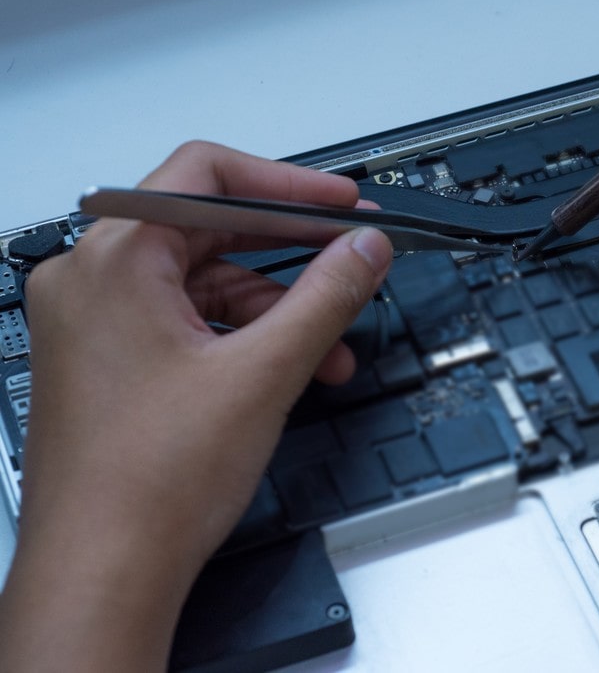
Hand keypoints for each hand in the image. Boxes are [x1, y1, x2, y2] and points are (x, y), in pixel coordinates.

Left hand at [0, 141, 392, 671]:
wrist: (104, 570)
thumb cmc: (146, 484)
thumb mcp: (265, 372)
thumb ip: (326, 296)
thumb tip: (363, 248)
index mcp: (114, 262)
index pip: (207, 176)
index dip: (289, 186)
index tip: (342, 204)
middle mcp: (89, 282)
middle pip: (207, 227)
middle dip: (290, 252)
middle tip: (352, 256)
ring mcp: (91, 322)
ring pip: (202, 279)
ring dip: (276, 306)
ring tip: (331, 345)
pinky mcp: (104, 359)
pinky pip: (185, 318)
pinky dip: (242, 335)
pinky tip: (290, 368)